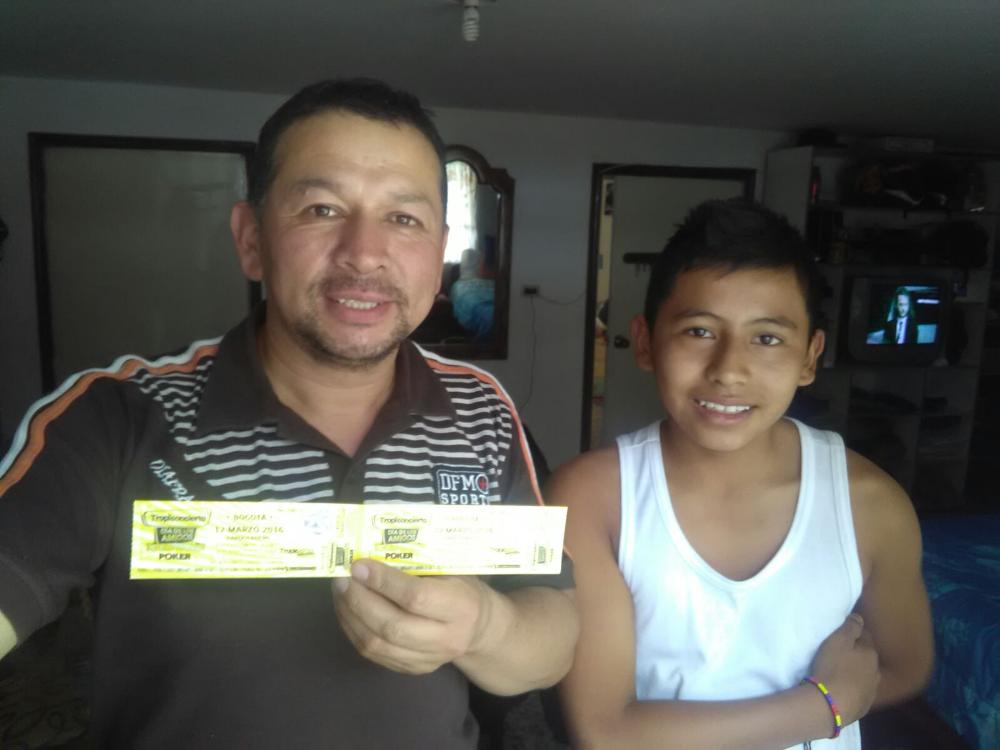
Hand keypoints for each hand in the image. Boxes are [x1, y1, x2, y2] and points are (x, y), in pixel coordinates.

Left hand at [331, 559, 494, 674]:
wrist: (479, 628)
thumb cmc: (462, 587)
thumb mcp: (452, 569)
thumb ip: (419, 563)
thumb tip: (372, 552)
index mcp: (461, 607)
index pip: (416, 598)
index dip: (384, 582)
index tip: (359, 565)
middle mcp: (447, 639)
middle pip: (392, 626)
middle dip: (360, 601)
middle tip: (342, 580)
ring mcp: (428, 660)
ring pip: (378, 645)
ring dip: (351, 617)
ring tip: (340, 593)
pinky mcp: (412, 669)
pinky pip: (374, 655)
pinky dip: (354, 631)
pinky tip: (348, 611)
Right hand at [808, 613, 880, 724]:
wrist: (830, 703)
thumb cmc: (832, 667)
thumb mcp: (838, 641)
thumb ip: (850, 627)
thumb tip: (860, 617)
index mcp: (870, 653)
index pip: (866, 637)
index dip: (855, 634)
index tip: (845, 634)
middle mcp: (876, 671)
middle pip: (868, 658)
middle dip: (858, 654)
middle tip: (842, 654)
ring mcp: (872, 690)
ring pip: (867, 676)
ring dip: (858, 673)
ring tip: (843, 673)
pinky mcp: (864, 705)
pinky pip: (861, 692)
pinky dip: (855, 688)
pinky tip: (845, 689)